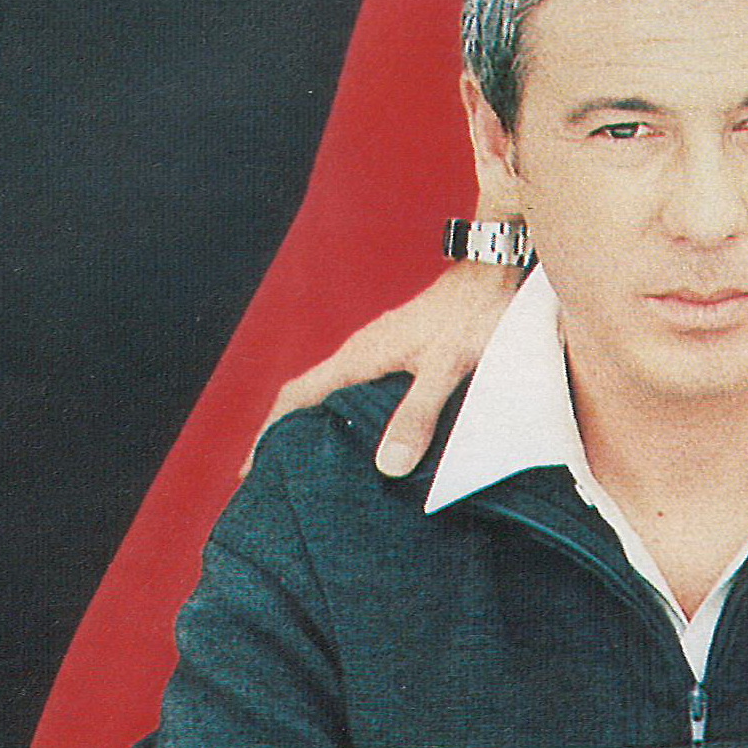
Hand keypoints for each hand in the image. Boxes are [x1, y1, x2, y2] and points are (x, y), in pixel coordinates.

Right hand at [250, 259, 520, 477]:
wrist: (497, 270)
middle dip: (287, 435)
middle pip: (310, 396)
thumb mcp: (447, 368)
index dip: (270, 432)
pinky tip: (368, 436)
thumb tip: (387, 465)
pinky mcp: (402, 350)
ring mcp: (382, 349)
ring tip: (318, 465)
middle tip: (277, 477)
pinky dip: (350, 413)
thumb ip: (418, 414)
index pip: (298, 395)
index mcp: (361, 356)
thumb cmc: (475, 314)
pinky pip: (361, 386)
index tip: (250, 469)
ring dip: (321, 424)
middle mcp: (363, 351)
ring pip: (336, 391)